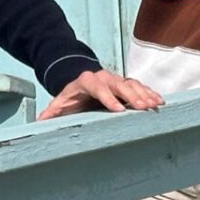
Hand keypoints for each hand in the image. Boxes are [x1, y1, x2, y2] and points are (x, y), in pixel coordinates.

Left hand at [38, 68, 165, 120]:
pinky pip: (139, 87)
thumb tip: (40, 121)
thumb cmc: (72, 96)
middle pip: (119, 84)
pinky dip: (149, 93)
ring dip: (144, 94)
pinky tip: (159, 101)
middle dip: (131, 96)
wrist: (80, 81)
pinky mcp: (125, 84)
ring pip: (132, 84)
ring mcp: (116, 80)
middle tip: (142, 108)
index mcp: (86, 81)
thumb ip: (51, 112)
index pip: (97, 87)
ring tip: (154, 105)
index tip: (118, 110)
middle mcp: (104, 78)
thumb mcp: (60, 103)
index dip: (108, 97)